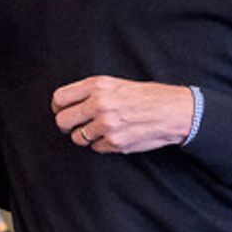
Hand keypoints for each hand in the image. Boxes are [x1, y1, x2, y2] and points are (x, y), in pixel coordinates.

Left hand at [51, 76, 193, 153]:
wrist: (173, 111)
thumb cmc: (144, 96)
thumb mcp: (114, 84)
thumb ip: (89, 92)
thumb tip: (65, 104)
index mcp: (96, 86)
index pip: (59, 99)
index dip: (58, 108)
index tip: (63, 111)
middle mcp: (99, 104)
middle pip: (62, 121)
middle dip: (66, 125)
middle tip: (76, 125)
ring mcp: (106, 125)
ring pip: (77, 138)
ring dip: (85, 136)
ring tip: (99, 129)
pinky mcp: (115, 142)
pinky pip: (95, 148)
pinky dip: (101, 144)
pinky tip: (114, 135)